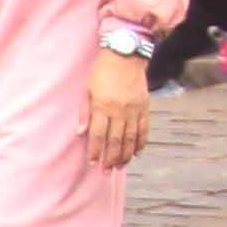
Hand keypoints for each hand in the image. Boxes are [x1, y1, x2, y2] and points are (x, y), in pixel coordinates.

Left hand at [84, 45, 149, 169]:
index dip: (95, 151)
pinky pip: (144, 128)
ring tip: (121, 165)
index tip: (93, 163)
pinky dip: (141, 142)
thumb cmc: (102, 71)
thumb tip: (81, 133)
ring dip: (126, 154)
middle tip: (107, 171)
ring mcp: (134, 109)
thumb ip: (85, 112)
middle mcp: (119, 111)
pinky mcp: (144, 106)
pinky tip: (138, 152)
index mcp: (103, 106)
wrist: (126, 55)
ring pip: (131, 137)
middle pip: (115, 140)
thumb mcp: (87, 89)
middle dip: (111, 158)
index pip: (98, 135)